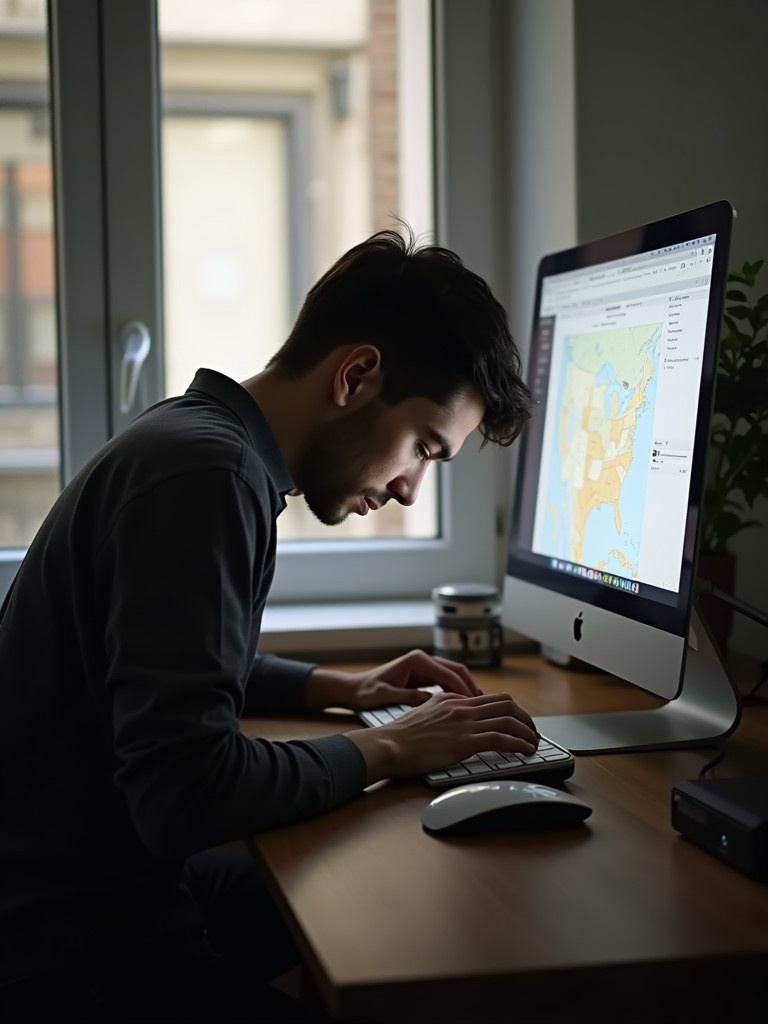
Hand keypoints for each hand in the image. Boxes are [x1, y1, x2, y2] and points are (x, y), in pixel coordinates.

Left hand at [305, 649, 480, 711]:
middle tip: (484, 707)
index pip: (448, 673)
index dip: (464, 689)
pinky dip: (456, 692)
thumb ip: (409, 697)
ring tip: (479, 709)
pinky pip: (446, 682)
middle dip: (471, 687)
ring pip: (453, 676)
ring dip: (466, 690)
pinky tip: (463, 707)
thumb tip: (434, 701)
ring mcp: (424, 667)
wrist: (353, 689)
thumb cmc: (365, 693)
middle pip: (456, 670)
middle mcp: (422, 660)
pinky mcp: (423, 676)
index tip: (476, 706)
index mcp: (416, 660)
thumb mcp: (386, 696)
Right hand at [347, 690, 539, 783]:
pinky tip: (525, 751)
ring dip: (528, 731)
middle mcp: (462, 706)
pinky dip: (519, 744)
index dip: (511, 709)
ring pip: (509, 719)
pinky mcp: (465, 742)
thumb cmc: (401, 735)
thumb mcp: (424, 712)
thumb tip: (455, 717)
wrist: (389, 745)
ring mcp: (464, 723)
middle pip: (506, 703)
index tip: (518, 721)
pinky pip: (501, 738)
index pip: (491, 697)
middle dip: (525, 718)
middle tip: (532, 731)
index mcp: (453, 699)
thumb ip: (443, 710)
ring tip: (534, 743)